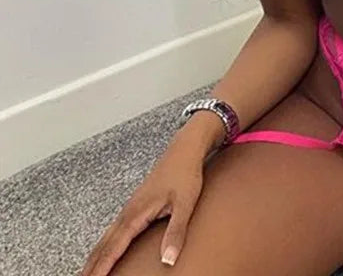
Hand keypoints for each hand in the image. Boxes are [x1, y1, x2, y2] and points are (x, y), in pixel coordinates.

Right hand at [80, 143, 203, 274]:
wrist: (184, 150)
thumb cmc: (185, 174)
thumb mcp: (185, 204)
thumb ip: (176, 232)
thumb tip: (168, 260)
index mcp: (136, 213)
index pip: (113, 248)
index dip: (100, 268)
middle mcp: (128, 212)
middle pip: (103, 245)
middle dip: (90, 267)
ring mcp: (130, 208)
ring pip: (106, 238)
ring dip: (95, 257)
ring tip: (86, 274)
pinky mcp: (135, 206)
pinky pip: (114, 231)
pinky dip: (105, 246)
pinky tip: (106, 251)